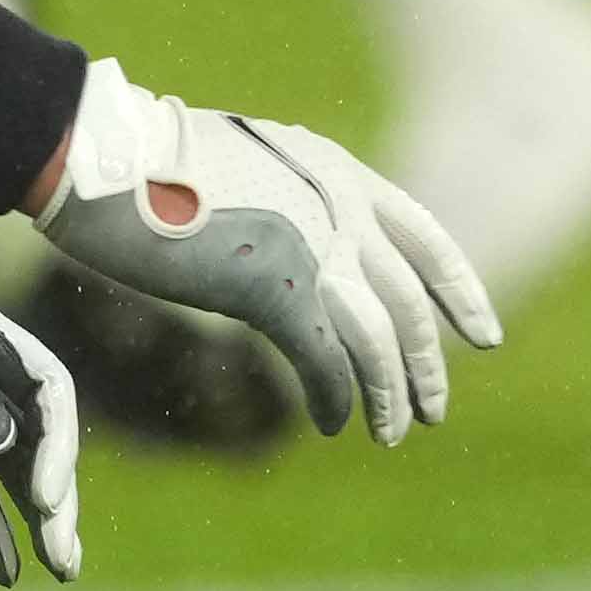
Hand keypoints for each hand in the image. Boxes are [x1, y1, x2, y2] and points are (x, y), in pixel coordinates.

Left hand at [0, 214, 79, 582]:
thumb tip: (6, 440)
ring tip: (59, 570)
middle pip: (33, 429)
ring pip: (4, 464)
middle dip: (55, 491)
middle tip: (64, 558)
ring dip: (32, 514)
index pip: (40, 382)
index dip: (55, 441)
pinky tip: (3, 569)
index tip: (43, 498)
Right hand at [36, 65, 497, 444]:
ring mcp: (315, 248)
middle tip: (434, 410)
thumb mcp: (249, 164)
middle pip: (409, 303)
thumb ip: (290, 201)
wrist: (107, 158)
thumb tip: (300, 247)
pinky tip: (334, 423)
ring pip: (380, 341)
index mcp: (338, 172)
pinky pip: (327, 363)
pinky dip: (337, 399)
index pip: (425, 237)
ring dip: (390, 395)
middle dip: (428, 364)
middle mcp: (341, 207)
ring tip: (389, 433)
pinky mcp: (277, 291)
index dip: (459, 292)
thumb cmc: (151, 161)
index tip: (483, 336)